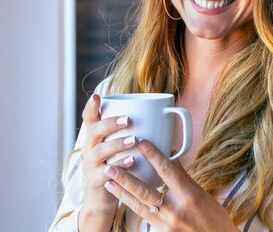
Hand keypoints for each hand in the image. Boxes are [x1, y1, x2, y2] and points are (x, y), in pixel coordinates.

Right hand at [79, 94, 137, 224]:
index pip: (89, 119)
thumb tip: (162, 113)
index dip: (92, 107)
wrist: (104, 198)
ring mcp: (90, 165)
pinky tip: (132, 161)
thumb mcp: (120, 147)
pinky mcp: (95, 182)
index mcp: (95, 138)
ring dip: (117, 144)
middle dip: (111, 124)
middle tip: (128, 120)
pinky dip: (119, 166)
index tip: (97, 96)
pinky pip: (104, 173)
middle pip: (94, 132)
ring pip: (99, 151)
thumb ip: (132, 131)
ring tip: (134, 140)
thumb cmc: (118, 166)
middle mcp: (89, 149)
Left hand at [102, 139, 237, 231]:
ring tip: (108, 181)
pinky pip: (142, 216)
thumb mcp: (200, 192)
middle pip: (145, 191)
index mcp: (188, 195)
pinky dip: (131, 204)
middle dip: (125, 178)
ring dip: (121, 193)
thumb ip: (183, 174)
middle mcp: (175, 210)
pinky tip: (121, 197)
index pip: (167, 171)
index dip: (152, 155)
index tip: (140, 142)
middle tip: (109, 166)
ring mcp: (166, 223)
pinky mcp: (161, 231)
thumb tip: (171, 154)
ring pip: (138, 205)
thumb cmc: (212, 216)